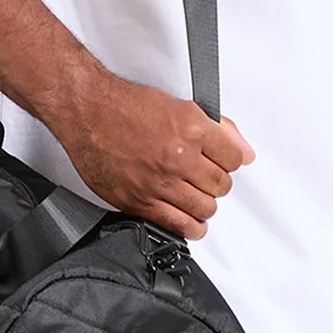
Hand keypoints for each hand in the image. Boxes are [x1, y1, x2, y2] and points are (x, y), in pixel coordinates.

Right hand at [57, 67, 253, 240]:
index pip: (233, 160)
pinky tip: (192, 223)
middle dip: (217, 183)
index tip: (221, 164)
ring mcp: (159, 182)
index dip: (229, 162)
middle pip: (220, 186)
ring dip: (205, 205)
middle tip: (206, 180)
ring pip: (204, 208)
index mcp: (192, 129)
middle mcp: (178, 157)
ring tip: (197, 198)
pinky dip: (191, 227)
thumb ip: (219, 129)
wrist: (87, 112)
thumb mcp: (180, 105)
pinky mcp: (140, 201)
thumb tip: (245, 151)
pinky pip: (178, 224)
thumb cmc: (126, 105)